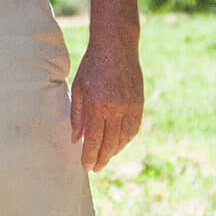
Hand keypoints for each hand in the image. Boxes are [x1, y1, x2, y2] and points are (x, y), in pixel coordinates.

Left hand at [69, 30, 143, 171]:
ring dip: (115, 151)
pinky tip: (118, 144)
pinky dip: (126, 139)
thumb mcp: (79, 89)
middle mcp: (117, 109)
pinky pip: (134, 128)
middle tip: (95, 168)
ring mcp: (131, 107)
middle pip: (110, 143)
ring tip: (105, 158)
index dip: (90, 156)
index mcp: (99, 105)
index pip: (94, 140)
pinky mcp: (139, 103)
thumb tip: (76, 140)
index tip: (85, 167)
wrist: (117, 47)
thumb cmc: (92, 65)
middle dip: (102, 158)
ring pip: (124, 138)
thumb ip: (77, 116)